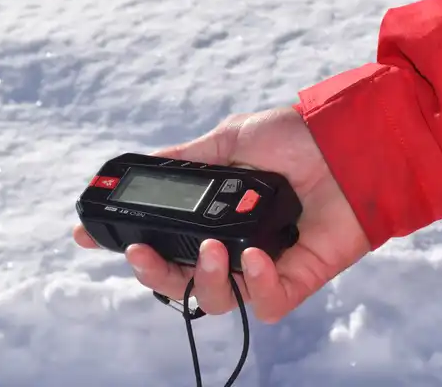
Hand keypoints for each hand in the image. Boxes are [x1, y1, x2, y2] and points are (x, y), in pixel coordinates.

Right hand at [72, 107, 370, 322]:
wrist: (353, 142)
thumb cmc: (297, 138)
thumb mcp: (231, 141)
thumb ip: (188, 160)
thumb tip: (144, 164)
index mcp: (217, 215)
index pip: (165, 240)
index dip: (129, 244)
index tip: (89, 236)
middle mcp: (236, 243)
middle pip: (183, 280)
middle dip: (154, 273)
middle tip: (141, 253)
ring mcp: (266, 264)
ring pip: (218, 299)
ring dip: (205, 279)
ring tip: (213, 249)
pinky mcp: (298, 278)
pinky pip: (266, 303)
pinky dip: (256, 284)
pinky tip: (254, 255)